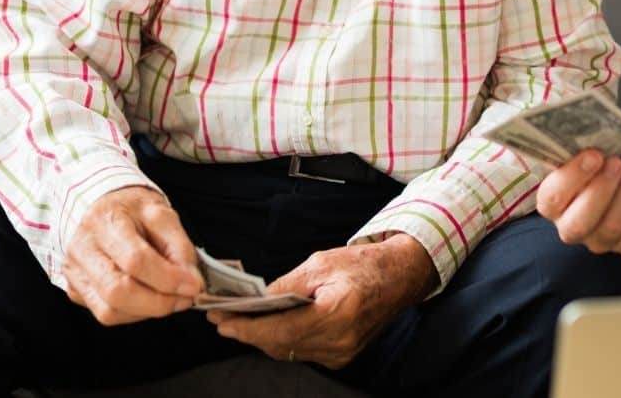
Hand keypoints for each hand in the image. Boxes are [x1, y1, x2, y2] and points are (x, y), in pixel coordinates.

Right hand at [62, 185, 203, 324]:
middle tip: (184, 298)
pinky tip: (148, 299)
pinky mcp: (76, 289)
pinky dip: (133, 313)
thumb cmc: (130, 210)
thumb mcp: (160, 214)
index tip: (194, 285)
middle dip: (158, 302)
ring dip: (147, 311)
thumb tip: (190, 280)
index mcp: (105, 222)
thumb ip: (178, 246)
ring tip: (169, 298)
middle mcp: (83, 249)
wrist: (99, 207)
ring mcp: (75, 273)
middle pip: (118, 291)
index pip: (135, 260)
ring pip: (109, 310)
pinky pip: (106, 314)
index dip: (168, 278)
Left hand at [208, 234, 435, 368]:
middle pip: (281, 344)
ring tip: (237, 322)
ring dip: (262, 338)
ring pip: (289, 351)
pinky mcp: (342, 357)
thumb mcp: (321, 263)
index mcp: (338, 311)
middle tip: (221, 319)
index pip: (281, 328)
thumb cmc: (362, 265)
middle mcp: (340, 339)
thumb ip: (287, 285)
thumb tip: (255, 299)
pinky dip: (282, 341)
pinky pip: (302, 352)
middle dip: (248, 332)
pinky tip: (267, 328)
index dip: (247, 327)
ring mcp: (342, 353)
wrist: (399, 277)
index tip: (221, 319)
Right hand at [536, 149, 620, 254]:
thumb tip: (590, 134)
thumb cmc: (600, 157)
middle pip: (580, 222)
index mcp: (551, 204)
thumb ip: (579, 150)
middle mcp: (570, 228)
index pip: (552, 199)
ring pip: (614, 225)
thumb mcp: (585, 152)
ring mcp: (600, 240)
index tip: (593, 155)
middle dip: (602, 189)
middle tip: (617, 162)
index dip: (572, 178)